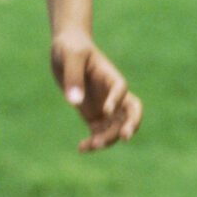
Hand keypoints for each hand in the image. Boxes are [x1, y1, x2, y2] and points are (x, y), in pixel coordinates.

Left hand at [51, 29, 143, 152]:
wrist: (65, 50)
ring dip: (108, 138)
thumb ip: (73, 77)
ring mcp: (105, 106)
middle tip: (125, 137)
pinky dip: (94, 142)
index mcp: (111, 76)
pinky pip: (99, 132)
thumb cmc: (71, 48)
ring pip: (116, 127)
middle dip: (131, 125)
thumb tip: (74, 102)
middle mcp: (113, 94)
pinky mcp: (94, 115)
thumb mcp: (70, 57)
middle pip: (131, 111)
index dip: (116, 100)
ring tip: (91, 145)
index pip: (121, 89)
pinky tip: (82, 148)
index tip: (106, 111)